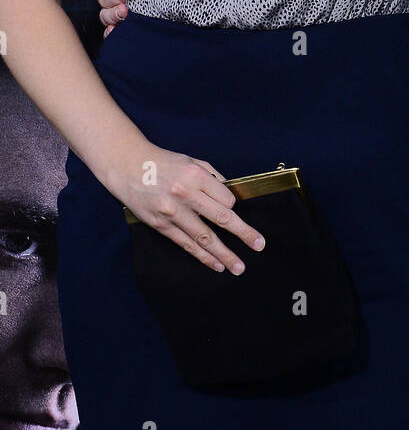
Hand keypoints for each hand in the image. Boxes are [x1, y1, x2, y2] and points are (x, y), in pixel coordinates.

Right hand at [110, 142, 265, 274]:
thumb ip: (213, 178)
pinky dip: (203, 256)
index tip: (231, 209)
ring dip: (224, 254)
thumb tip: (231, 199)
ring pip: (204, 237)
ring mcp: (172, 212)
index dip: (232, 206)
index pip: (226, 198)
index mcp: (196, 175)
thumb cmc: (164, 163)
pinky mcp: (161, 225)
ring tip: (239, 267)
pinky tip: (216, 265)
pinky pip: (186, 244)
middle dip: (243, 234)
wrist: (128, 167)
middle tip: (259, 245)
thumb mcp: (192, 162)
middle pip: (221, 218)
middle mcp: (185, 194)